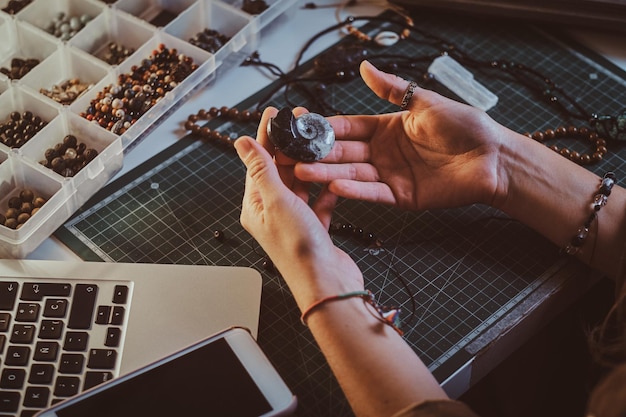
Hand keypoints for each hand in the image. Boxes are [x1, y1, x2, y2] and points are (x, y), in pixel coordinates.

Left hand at [234, 107, 363, 309]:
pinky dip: (327, 189)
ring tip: (318, 141)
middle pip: (279, 171)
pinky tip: (335, 176)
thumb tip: (242, 142)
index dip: (266, 136)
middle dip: (289, 145)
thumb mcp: (276, 202)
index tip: (273, 113)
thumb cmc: (298, 249)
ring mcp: (295, 221)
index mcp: (256, 207)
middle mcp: (273, 213)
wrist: (327, 284)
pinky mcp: (315, 228)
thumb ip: (261, 170)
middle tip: (300, 119)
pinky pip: (320, 201)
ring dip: (309, 164)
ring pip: (301, 184)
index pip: (258, 163)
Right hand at [295, 60, 509, 211]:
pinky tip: (335, 186)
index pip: (349, 127)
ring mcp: (390, 176)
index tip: (302, 127)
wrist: (493, 158)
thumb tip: (365, 67)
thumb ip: (392, 89)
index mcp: (387, 128)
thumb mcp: (424, 102)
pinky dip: (355, 191)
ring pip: (354, 174)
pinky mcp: (401, 197)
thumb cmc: (465, 126)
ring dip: (328, 174)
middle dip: (318, 155)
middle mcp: (383, 153)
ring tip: (303, 174)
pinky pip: (374, 193)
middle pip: (345, 153)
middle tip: (291, 157)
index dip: (326, 128)